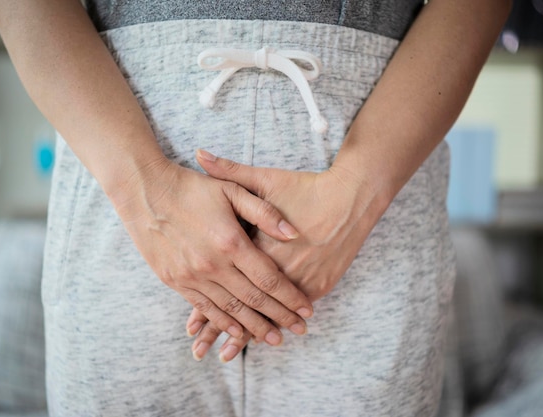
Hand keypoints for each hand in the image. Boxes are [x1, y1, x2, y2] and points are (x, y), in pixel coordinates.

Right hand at [110, 157, 313, 345]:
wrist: (145, 191)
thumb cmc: (192, 187)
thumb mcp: (232, 189)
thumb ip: (264, 213)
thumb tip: (294, 233)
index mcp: (231, 242)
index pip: (269, 279)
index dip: (291, 298)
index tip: (307, 310)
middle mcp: (213, 265)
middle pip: (254, 299)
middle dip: (280, 317)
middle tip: (300, 331)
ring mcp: (192, 276)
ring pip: (231, 310)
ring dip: (254, 327)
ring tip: (274, 339)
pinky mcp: (176, 281)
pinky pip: (205, 308)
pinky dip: (223, 322)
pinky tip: (238, 333)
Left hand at [188, 149, 389, 360]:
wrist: (352, 197)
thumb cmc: (305, 188)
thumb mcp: (265, 178)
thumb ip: (229, 170)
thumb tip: (199, 153)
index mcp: (257, 246)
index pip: (227, 283)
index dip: (208, 307)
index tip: (190, 328)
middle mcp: (278, 269)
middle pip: (244, 306)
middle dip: (220, 331)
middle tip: (201, 353)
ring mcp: (301, 281)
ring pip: (270, 315)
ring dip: (248, 335)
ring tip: (226, 355)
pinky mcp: (320, 285)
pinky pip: (293, 310)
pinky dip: (278, 322)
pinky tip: (266, 338)